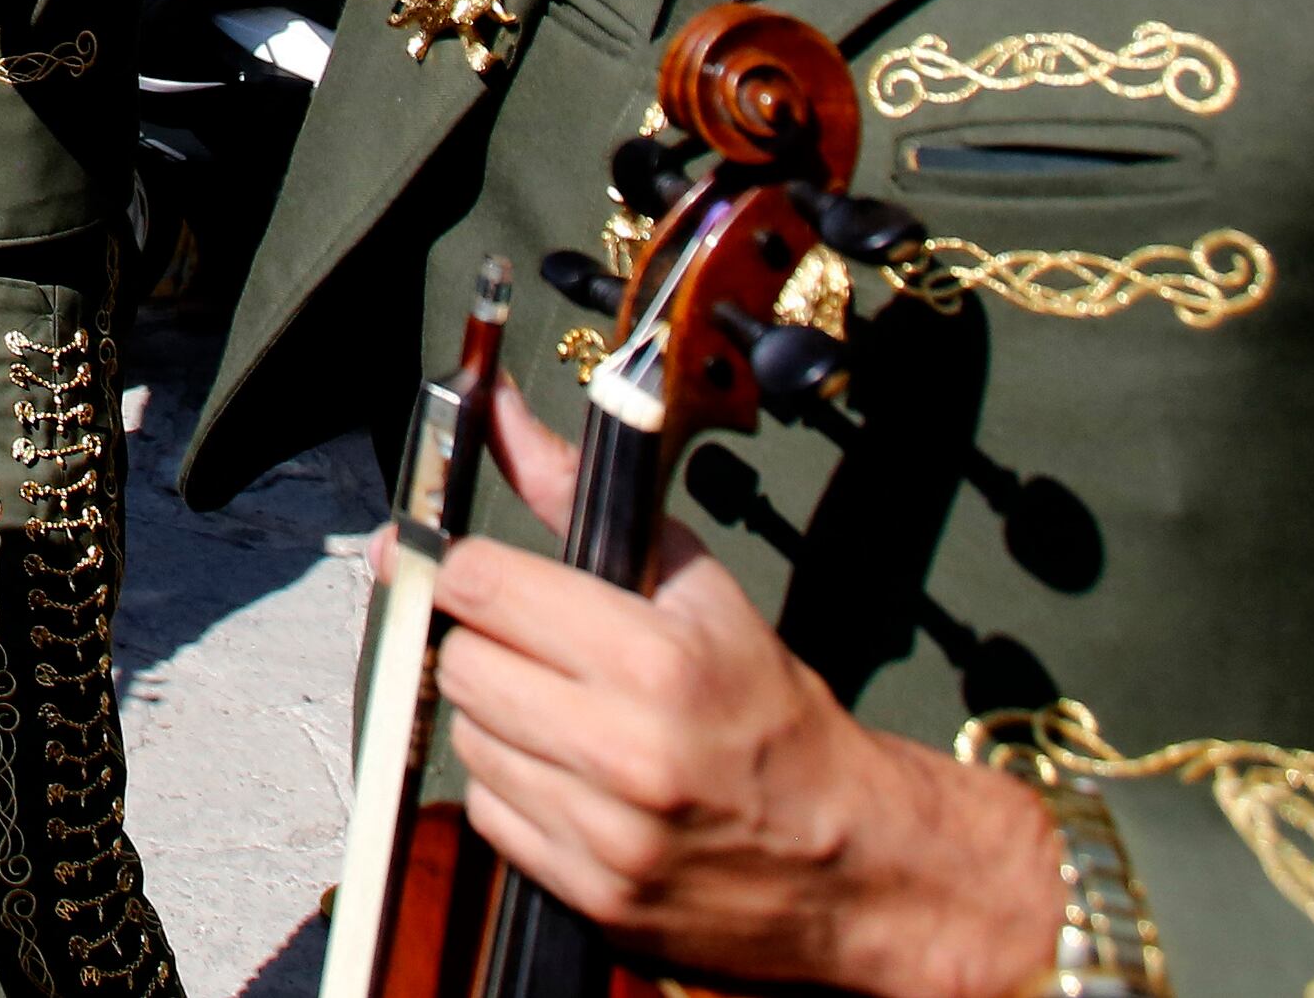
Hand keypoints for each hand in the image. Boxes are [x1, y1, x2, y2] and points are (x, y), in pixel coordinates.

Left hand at [432, 387, 1061, 997]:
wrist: (851, 859)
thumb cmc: (771, 711)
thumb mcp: (697, 588)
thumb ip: (579, 497)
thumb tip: (500, 417)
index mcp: (657, 660)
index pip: (483, 585)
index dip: (465, 569)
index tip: (472, 572)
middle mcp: (628, 751)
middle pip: (461, 663)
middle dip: (484, 645)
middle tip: (532, 650)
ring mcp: (608, 834)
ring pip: (466, 739)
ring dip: (497, 721)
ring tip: (564, 716)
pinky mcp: (592, 896)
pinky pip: (489, 815)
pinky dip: (514, 791)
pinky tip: (572, 779)